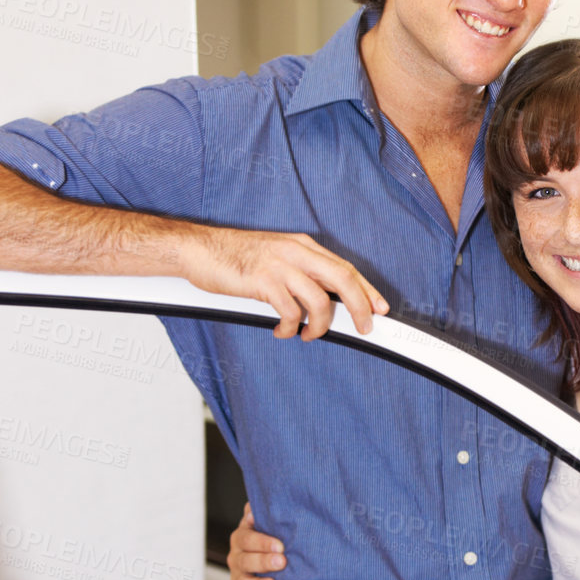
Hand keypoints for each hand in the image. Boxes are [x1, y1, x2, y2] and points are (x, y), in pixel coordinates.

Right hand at [181, 227, 388, 340]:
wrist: (198, 249)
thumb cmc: (234, 257)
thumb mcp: (276, 257)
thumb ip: (300, 273)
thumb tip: (325, 301)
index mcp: (302, 245)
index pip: (345, 267)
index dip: (367, 290)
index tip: (380, 309)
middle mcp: (295, 252)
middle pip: (343, 279)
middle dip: (360, 307)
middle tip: (364, 328)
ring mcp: (279, 265)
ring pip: (320, 300)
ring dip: (320, 325)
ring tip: (308, 334)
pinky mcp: (262, 281)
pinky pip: (290, 311)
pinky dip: (290, 327)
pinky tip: (282, 331)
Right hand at [227, 502, 284, 579]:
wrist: (267, 552)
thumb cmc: (270, 534)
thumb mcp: (265, 520)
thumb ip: (262, 511)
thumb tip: (256, 503)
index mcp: (241, 537)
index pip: (247, 538)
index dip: (262, 542)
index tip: (280, 546)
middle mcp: (237, 557)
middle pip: (245, 560)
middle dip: (263, 562)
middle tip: (281, 562)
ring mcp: (239, 576)